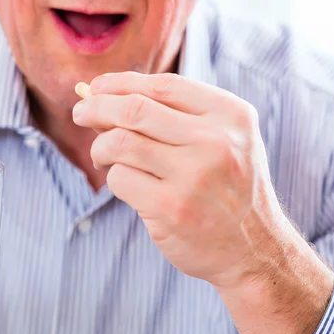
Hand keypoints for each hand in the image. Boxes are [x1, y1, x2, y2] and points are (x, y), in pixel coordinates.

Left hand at [73, 72, 333, 333]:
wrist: (253, 250)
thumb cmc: (227, 188)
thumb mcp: (225, 140)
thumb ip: (177, 115)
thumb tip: (104, 95)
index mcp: (231, 115)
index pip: (163, 85)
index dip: (121, 83)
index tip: (97, 87)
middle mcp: (216, 141)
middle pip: (134, 109)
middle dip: (96, 107)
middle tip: (80, 113)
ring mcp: (193, 176)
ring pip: (119, 142)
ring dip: (100, 148)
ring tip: (103, 156)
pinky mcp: (170, 208)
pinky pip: (120, 178)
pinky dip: (113, 178)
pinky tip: (127, 184)